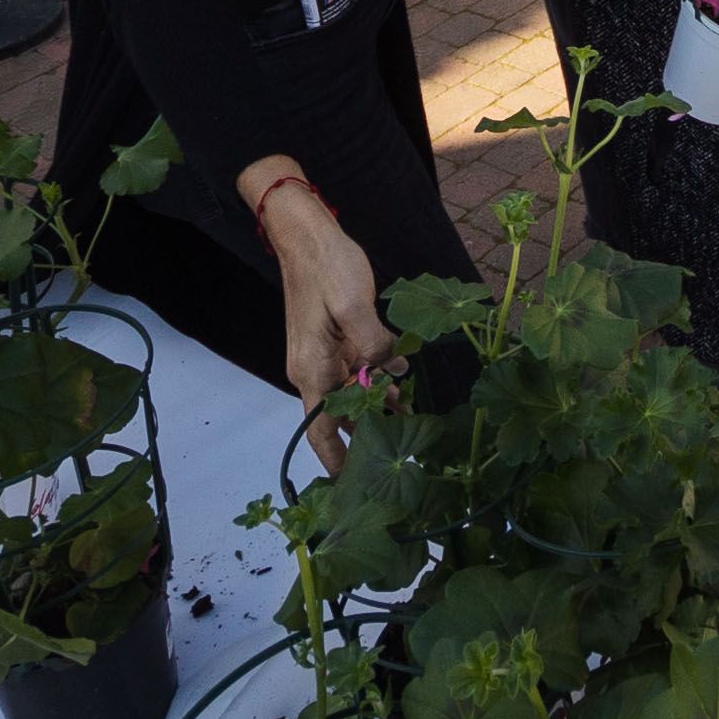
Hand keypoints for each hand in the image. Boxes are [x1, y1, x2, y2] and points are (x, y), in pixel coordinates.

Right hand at [240, 160, 394, 473]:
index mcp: (311, 369)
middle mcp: (313, 368)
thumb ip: (372, 344)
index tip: (356, 486)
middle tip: (402, 451)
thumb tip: (389, 372)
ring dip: (378, 404)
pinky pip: (356, 369)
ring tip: (411, 419)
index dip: (337, 460)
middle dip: (367, 433)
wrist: (307, 232)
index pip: (320, 431)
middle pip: (338, 417)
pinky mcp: (335, 339)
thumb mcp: (352, 304)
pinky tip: (403, 379)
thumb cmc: (326, 266)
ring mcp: (323, 354)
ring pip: (351, 393)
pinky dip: (378, 377)